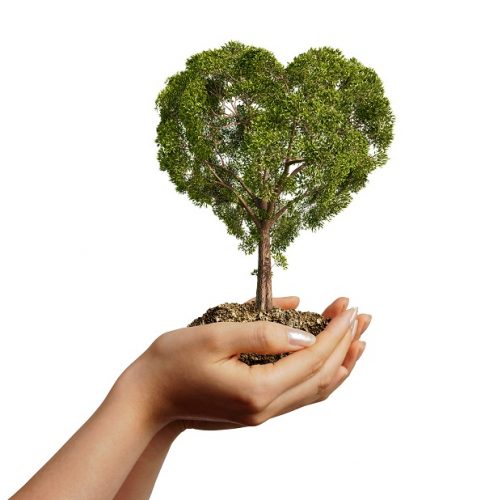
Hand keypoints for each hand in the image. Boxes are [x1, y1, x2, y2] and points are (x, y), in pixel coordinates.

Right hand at [126, 296, 370, 431]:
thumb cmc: (173, 361)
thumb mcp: (214, 336)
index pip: (312, 359)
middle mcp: (265, 408)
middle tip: (363, 316)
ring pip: (317, 391)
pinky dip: (322, 377)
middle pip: (322, 377)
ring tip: (359, 339)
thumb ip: (261, 333)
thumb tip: (303, 334)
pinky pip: (301, 396)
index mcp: (257, 389)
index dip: (335, 333)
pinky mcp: (256, 411)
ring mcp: (262, 413)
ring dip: (341, 362)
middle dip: (346, 344)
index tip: (350, 309)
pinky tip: (331, 363)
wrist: (149, 398)